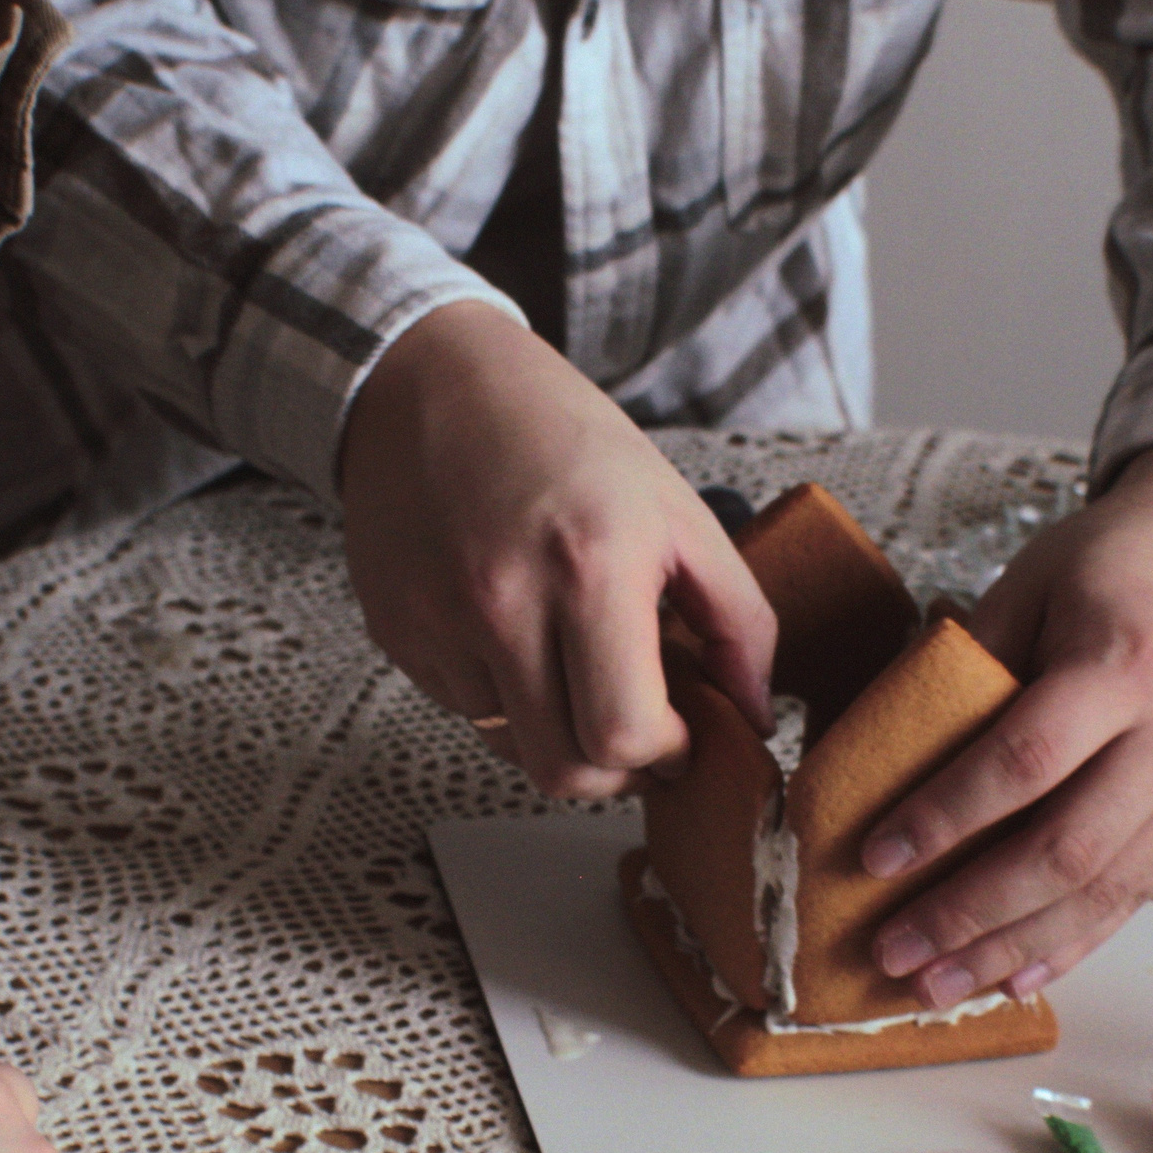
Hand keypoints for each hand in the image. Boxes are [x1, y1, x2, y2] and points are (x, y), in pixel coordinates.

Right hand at [337, 301, 777, 800]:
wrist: (430, 381)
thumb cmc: (560, 436)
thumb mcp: (676, 509)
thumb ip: (737, 618)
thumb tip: (756, 713)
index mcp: (588, 566)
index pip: (623, 734)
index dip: (666, 754)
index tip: (682, 734)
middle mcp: (503, 602)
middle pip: (563, 771)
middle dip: (615, 771)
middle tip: (639, 732)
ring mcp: (438, 622)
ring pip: (511, 748)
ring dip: (556, 727)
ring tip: (573, 660)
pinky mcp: (396, 632)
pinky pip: (463, 710)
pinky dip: (502, 695)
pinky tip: (514, 631)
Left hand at [862, 444, 1152, 1005]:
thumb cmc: (1111, 565)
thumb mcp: (1030, 584)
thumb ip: (968, 666)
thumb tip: (881, 754)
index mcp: (1125, 665)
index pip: (1025, 760)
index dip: (946, 818)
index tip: (875, 859)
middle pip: (1065, 848)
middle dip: (970, 912)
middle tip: (893, 950)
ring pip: (1101, 891)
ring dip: (1010, 949)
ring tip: (934, 988)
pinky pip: (1133, 897)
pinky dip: (1070, 943)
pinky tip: (1012, 977)